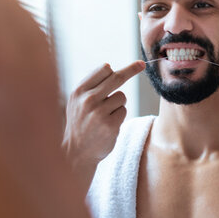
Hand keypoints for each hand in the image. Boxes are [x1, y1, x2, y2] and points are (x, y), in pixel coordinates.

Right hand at [63, 61, 144, 184]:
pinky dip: (119, 116)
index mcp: (79, 91)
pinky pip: (123, 111)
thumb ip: (91, 86)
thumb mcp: (76, 102)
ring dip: (118, 104)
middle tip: (142, 65)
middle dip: (132, 70)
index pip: (103, 70)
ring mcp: (99, 113)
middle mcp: (88, 100)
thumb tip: (110, 67)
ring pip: (121, 97)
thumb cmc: (80, 124)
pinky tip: (108, 125)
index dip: (118, 67)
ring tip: (104, 116)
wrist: (76, 153)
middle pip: (116, 78)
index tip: (134, 64)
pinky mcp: (110, 125)